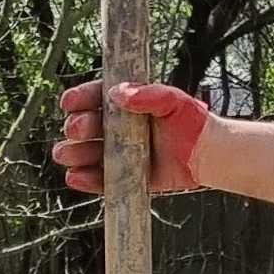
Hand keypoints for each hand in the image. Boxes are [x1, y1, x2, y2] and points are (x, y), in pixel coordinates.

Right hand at [51, 77, 215, 199]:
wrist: (208, 156)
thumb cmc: (193, 124)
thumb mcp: (174, 101)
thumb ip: (149, 95)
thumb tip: (119, 94)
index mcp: (127, 104)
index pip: (97, 98)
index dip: (80, 98)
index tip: (69, 103)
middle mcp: (118, 128)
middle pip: (87, 126)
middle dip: (77, 127)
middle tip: (78, 130)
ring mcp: (119, 153)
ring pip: (88, 153)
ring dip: (73, 153)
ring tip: (65, 155)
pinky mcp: (124, 176)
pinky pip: (100, 179)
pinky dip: (86, 180)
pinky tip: (75, 177)